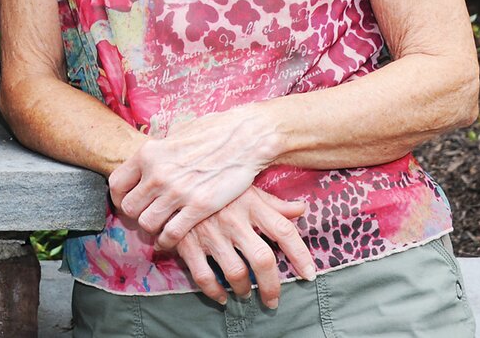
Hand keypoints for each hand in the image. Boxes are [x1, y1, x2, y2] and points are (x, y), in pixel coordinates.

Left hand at [108, 111, 265, 236]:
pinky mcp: (198, 206)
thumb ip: (159, 152)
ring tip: (160, 227)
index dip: (119, 198)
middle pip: (129, 208)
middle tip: (146, 217)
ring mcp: (177, 191)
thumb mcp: (176, 134)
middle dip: (135, 215)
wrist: (244, 137)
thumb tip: (150, 162)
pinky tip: (172, 239)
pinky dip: (167, 240)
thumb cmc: (211, 132)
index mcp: (148, 154)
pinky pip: (171, 233)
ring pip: (147, 223)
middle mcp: (158, 173)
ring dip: (152, 228)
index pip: (117, 184)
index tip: (127, 204)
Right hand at [171, 187, 314, 308]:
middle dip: (272, 285)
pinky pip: (204, 276)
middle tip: (273, 299)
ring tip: (245, 293)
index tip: (308, 274)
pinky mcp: (187, 242)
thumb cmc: (214, 184)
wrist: (171, 179)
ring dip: (244, 290)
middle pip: (262, 259)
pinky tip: (221, 296)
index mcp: (250, 203)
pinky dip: (214, 291)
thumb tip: (302, 209)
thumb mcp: (245, 187)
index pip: (284, 231)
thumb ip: (273, 203)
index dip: (300, 255)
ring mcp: (209, 232)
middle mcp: (233, 219)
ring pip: (236, 273)